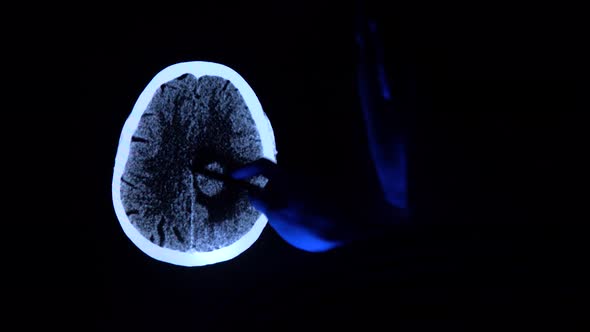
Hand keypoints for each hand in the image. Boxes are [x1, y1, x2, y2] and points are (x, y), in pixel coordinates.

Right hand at [232, 158, 405, 251]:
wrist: (346, 234)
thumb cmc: (308, 225)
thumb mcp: (278, 217)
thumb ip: (263, 203)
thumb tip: (252, 192)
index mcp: (288, 178)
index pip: (263, 165)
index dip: (246, 169)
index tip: (234, 177)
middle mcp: (302, 177)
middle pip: (278, 179)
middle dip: (268, 193)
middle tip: (264, 212)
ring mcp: (315, 186)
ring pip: (291, 190)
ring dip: (283, 202)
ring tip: (285, 224)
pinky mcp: (325, 197)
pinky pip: (303, 198)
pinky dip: (295, 207)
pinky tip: (300, 225)